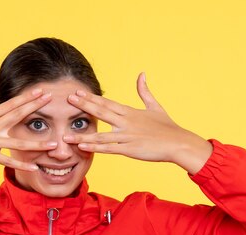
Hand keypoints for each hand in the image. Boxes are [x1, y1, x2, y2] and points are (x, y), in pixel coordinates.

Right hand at [0, 74, 55, 175]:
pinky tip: (34, 168)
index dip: (26, 97)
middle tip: (51, 100)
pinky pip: (7, 161)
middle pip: (17, 115)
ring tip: (54, 144)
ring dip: (37, 143)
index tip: (40, 91)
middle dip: (35, 107)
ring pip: (18, 142)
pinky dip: (21, 165)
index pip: (11, 104)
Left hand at [63, 73, 212, 173]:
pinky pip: (109, 148)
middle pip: (101, 112)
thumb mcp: (155, 106)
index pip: (107, 103)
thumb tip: (142, 74)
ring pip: (101, 135)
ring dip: (83, 135)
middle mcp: (126, 122)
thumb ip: (145, 91)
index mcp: (130, 112)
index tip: (77, 93)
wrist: (179, 143)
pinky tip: (83, 147)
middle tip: (67, 99)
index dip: (91, 98)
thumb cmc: (168, 127)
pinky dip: (96, 148)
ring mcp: (128, 135)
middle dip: (83, 106)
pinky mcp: (130, 149)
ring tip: (66, 135)